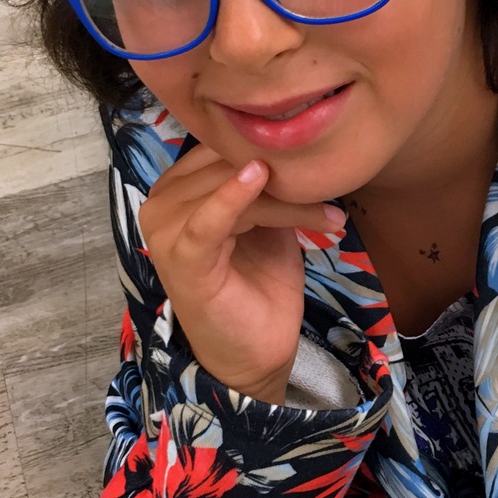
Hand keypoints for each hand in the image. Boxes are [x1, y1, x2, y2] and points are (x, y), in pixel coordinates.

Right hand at [137, 143, 344, 401]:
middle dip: (285, 175)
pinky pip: (207, 219)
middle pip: (228, 165)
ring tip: (329, 215)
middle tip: (334, 190)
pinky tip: (259, 179)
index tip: (323, 161)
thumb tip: (295, 145)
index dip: (270, 146)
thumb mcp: (269, 222)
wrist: (255, 352)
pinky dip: (233, 198)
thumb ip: (268, 182)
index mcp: (180, 186)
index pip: (223, 146)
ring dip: (286, 198)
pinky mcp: (180, 258)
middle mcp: (162, 201)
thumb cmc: (258, 286)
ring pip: (230, 188)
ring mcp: (165, 230)